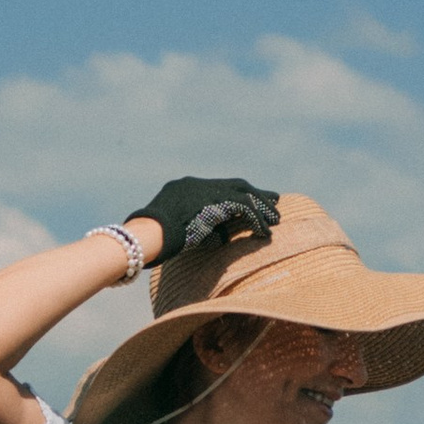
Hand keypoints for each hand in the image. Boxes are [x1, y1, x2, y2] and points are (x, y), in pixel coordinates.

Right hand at [121, 177, 280, 259]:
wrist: (147, 234)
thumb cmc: (154, 239)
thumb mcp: (178, 230)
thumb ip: (199, 228)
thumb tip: (220, 236)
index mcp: (184, 188)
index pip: (218, 187)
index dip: (237, 194)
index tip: (251, 200)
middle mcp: (197, 184)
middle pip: (235, 184)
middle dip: (256, 193)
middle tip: (274, 200)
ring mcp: (205, 190)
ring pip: (243, 193)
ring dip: (261, 207)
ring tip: (276, 220)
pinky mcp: (215, 201)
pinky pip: (244, 208)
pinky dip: (256, 220)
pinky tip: (264, 233)